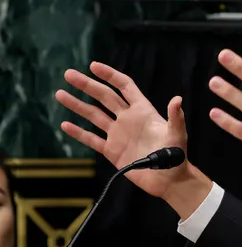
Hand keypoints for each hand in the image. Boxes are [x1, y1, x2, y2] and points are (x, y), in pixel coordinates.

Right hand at [56, 63, 201, 203]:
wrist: (169, 180)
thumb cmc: (177, 156)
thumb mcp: (177, 134)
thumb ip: (175, 117)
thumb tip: (177, 99)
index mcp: (143, 111)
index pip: (124, 87)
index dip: (110, 75)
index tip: (93, 66)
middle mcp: (128, 119)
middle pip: (104, 97)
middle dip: (87, 85)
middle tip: (69, 74)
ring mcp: (118, 134)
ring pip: (93, 115)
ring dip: (77, 105)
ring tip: (60, 94)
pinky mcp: (112, 151)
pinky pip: (92, 139)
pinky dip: (78, 133)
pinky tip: (65, 125)